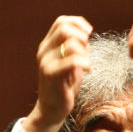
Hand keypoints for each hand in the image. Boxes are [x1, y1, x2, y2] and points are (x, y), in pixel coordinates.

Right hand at [23, 15, 92, 131]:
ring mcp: (46, 62)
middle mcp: (44, 50)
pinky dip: (84, 63)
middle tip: (87, 51)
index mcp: (48, 45)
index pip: (61, 22)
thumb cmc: (64, 86)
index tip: (89, 32)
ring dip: (84, 52)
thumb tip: (86, 34)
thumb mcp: (71, 62)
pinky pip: (72, 61)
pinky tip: (88, 70)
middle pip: (64, 29)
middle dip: (82, 36)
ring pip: (70, 43)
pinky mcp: (51, 75)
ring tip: (86, 64)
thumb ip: (77, 48)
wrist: (52, 109)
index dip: (78, 23)